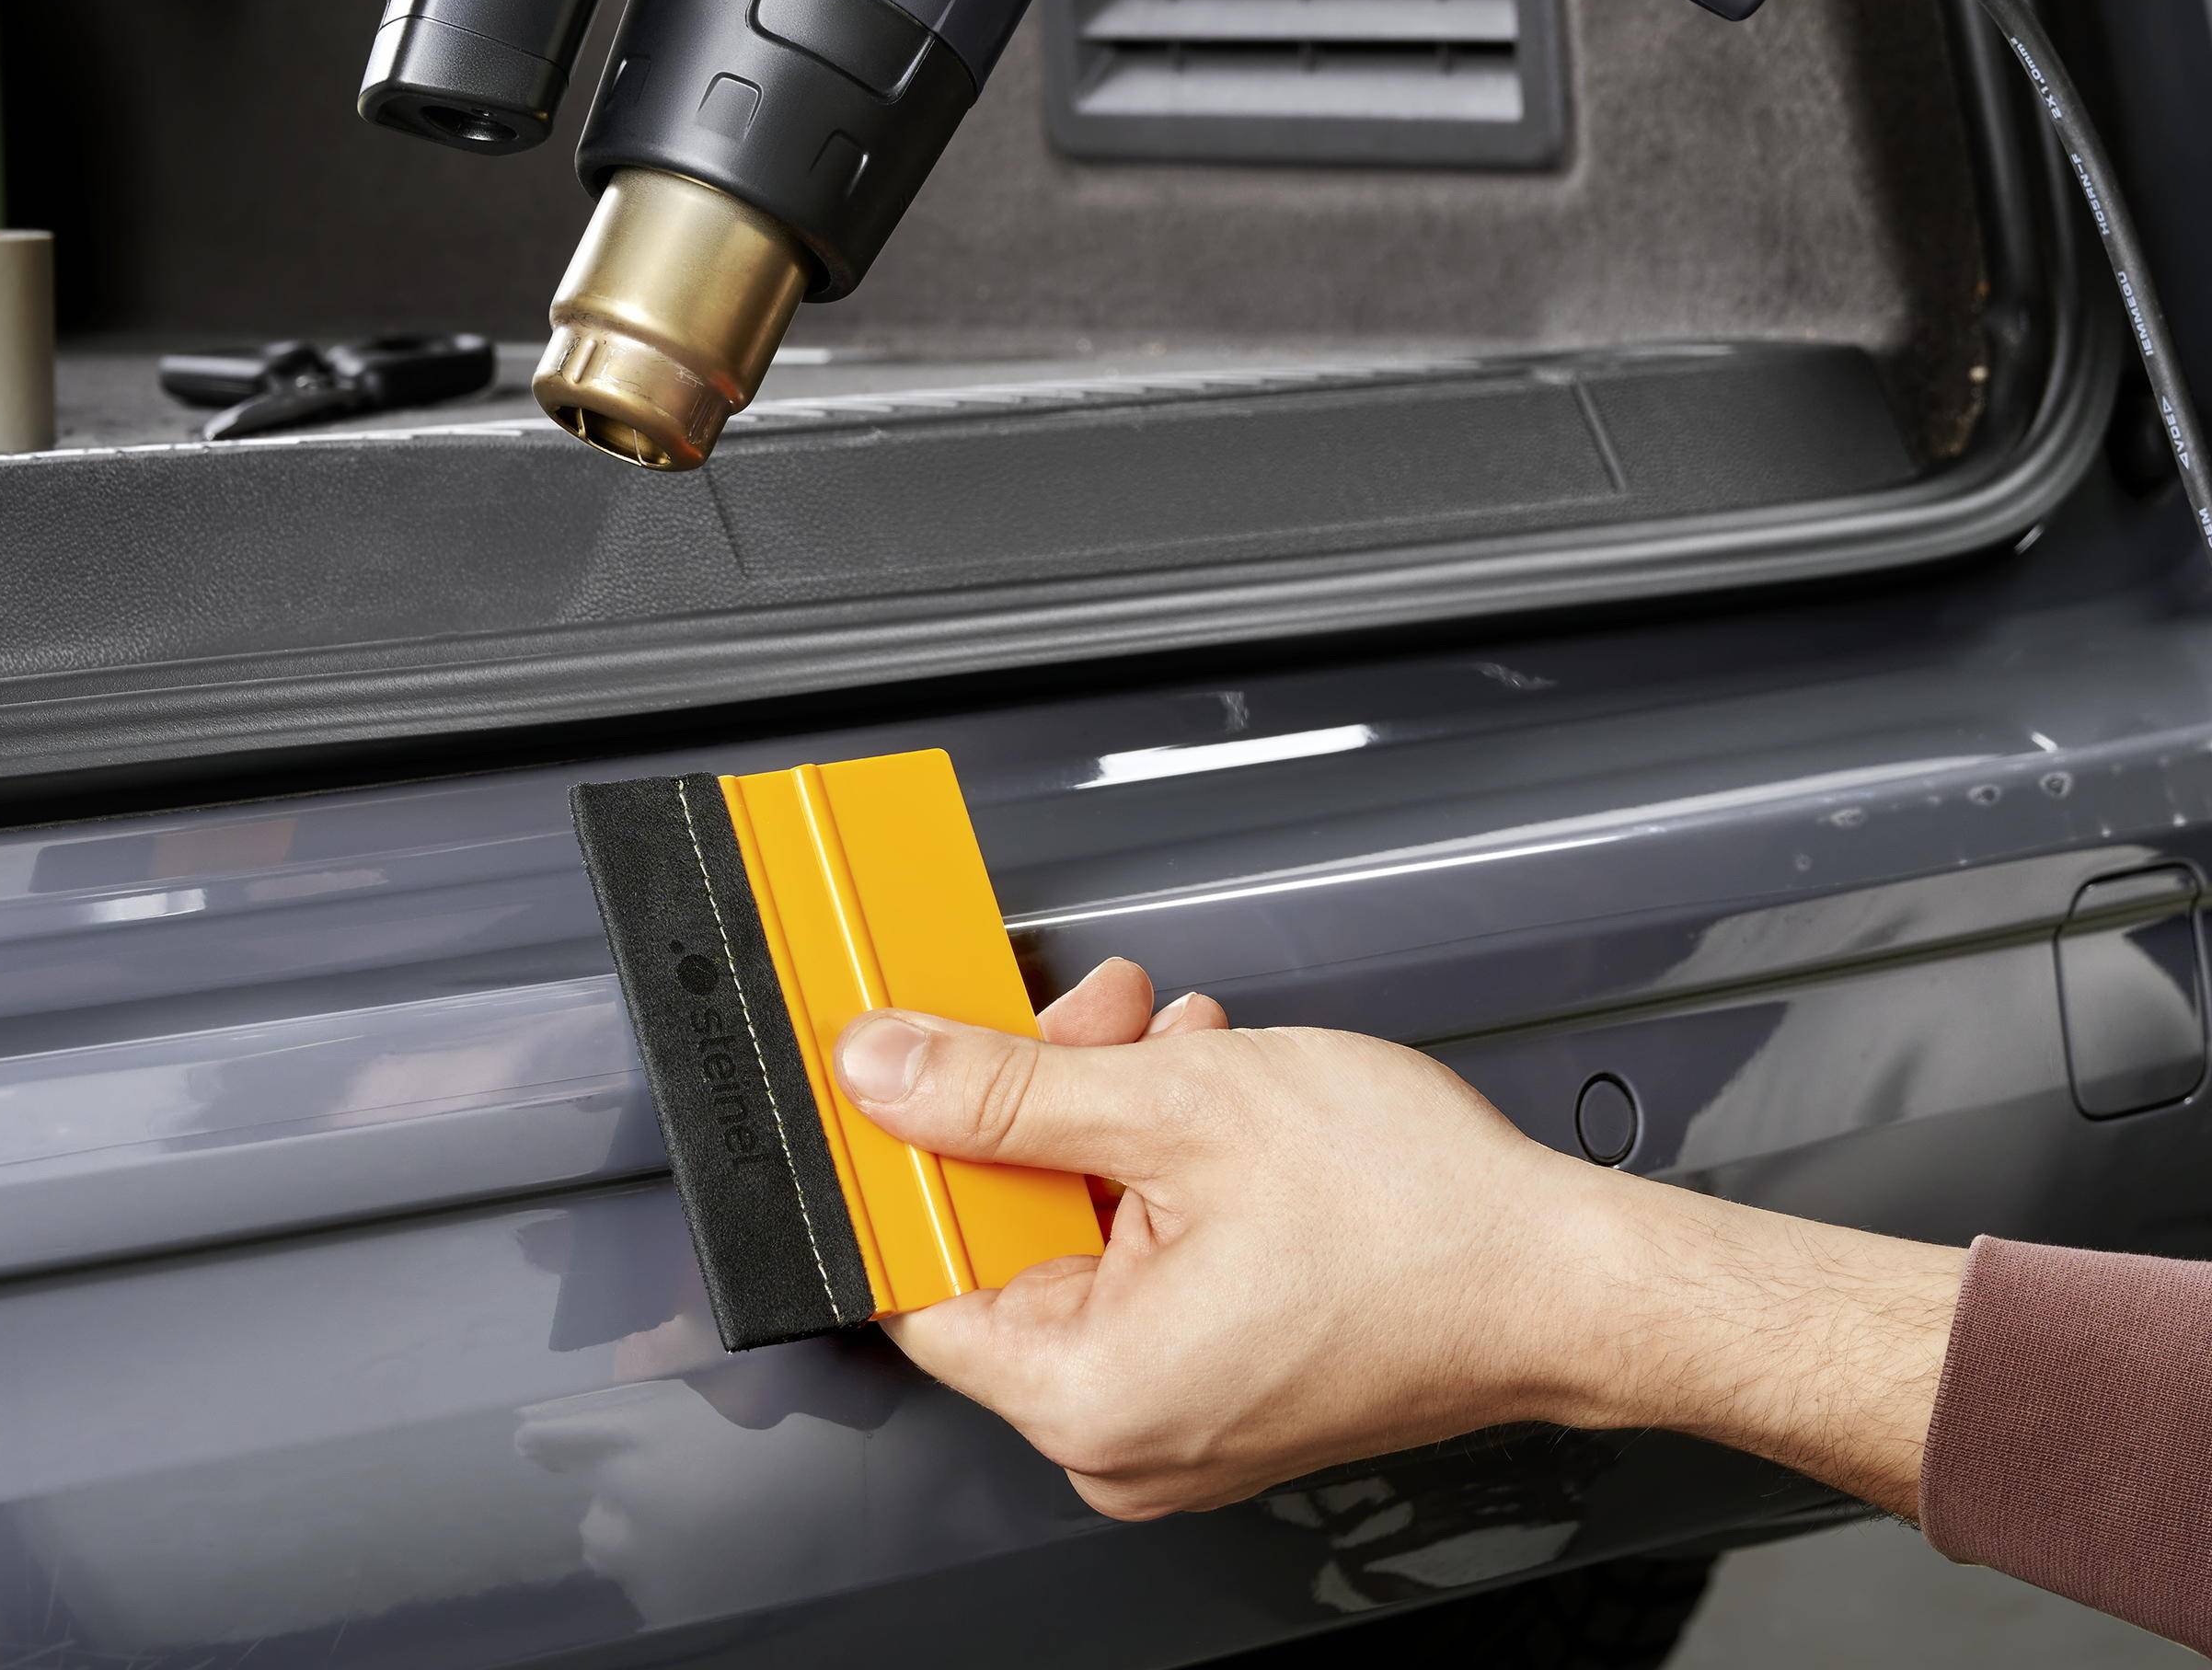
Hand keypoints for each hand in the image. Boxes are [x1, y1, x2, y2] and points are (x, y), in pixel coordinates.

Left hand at [837, 963, 1964, 1522]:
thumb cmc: (1419, 1220)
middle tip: (1095, 1017)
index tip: (906, 1071)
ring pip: (1083, 1230)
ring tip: (1178, 1040)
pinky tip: (1205, 1087)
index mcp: (1092, 1396)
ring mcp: (1179, 1410)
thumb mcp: (1178, 1103)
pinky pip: (1145, 1258)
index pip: (919, 1275)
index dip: (908, 1156)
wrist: (1566, 1271)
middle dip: (1045, 1098)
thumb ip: (1008, 1084)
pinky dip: (1162, 1164)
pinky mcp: (1225, 1374)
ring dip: (1114, 1112)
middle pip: (1010, 1236)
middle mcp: (1124, 1432)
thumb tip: (882, 1071)